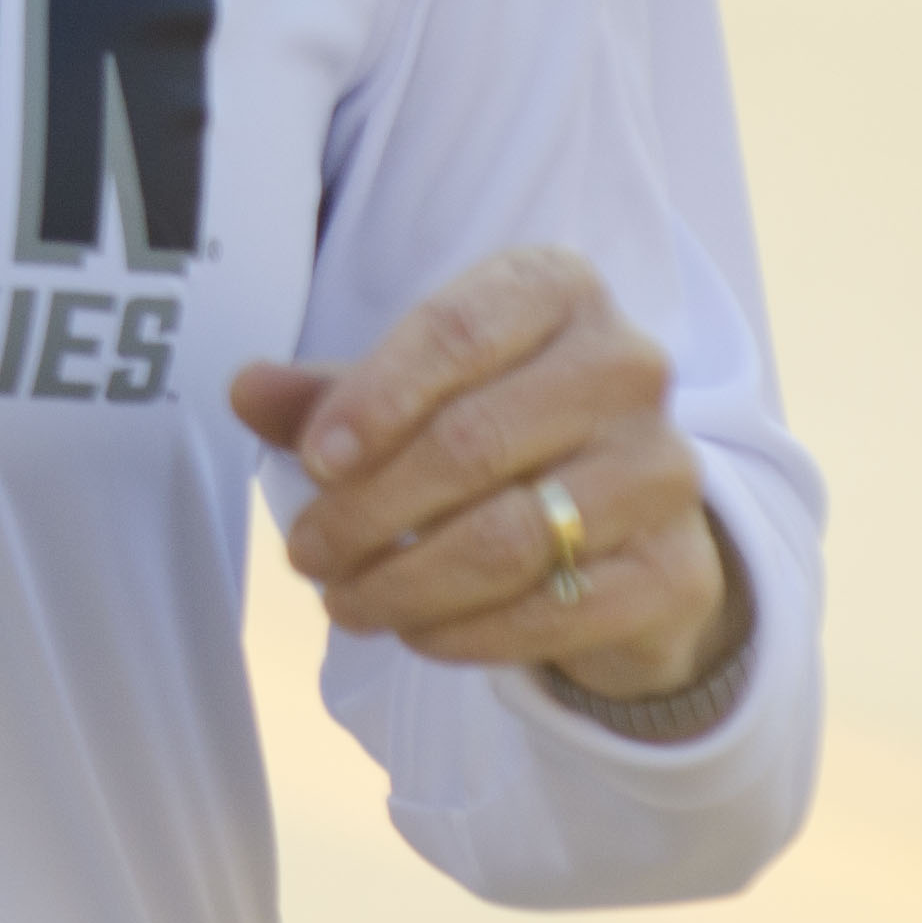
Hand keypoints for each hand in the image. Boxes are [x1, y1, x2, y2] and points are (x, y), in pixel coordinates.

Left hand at [233, 246, 731, 698]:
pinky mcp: (676, 568)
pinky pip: (552, 612)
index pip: (456, 331)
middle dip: (369, 510)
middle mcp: (626, 365)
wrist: (630, 524)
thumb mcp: (416, 394)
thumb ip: (331, 394)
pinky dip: (466, 632)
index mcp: (557, 290)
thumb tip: (245, 390)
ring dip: (404, 582)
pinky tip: (415, 632)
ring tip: (343, 601)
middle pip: (474, 443)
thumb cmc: (503, 430)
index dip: (374, 400)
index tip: (314, 462)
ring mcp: (663, 468)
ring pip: (508, 537)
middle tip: (307, 553)